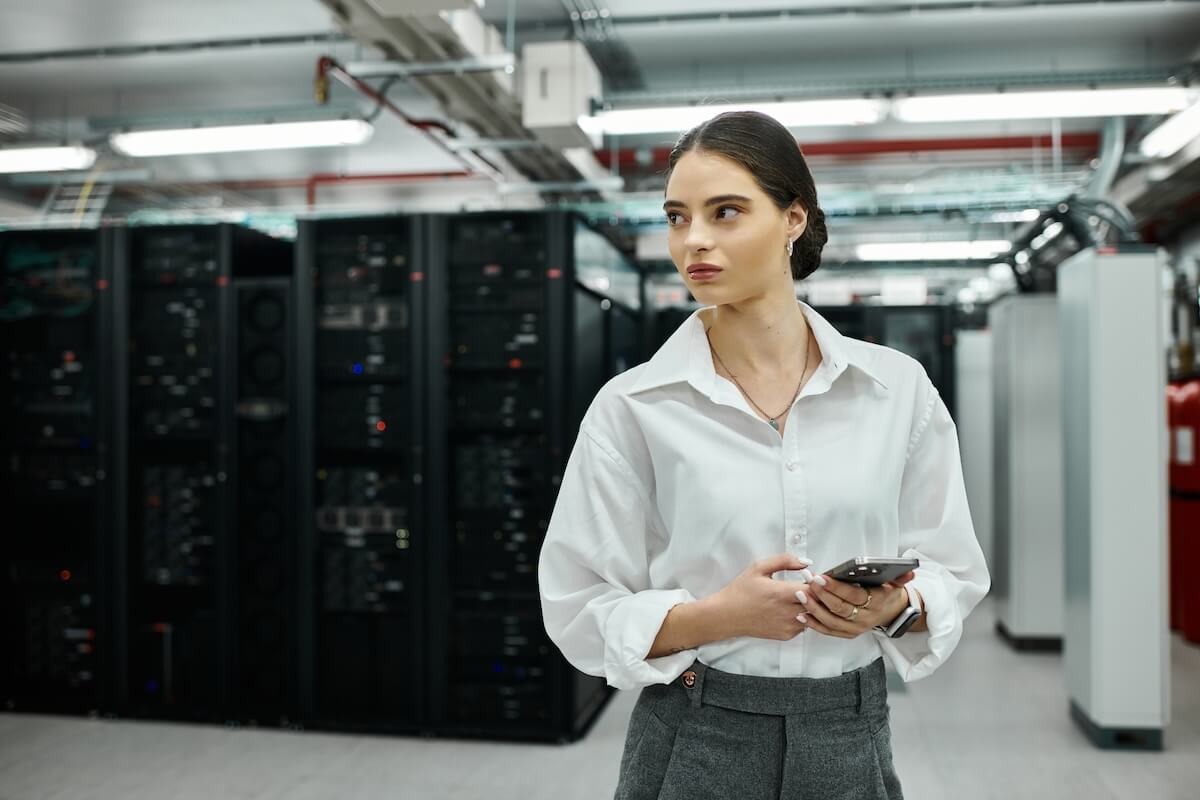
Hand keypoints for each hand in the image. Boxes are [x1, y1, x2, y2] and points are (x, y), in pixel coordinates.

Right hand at [710, 554, 812, 641]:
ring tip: (796, 598)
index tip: (809, 577)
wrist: (727, 615)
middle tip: (806, 586)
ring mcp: (787, 626)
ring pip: (812, 615)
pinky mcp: (786, 635)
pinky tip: (789, 609)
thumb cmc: (741, 591)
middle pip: (816, 603)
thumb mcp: (759, 568)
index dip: (815, 582)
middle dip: (815, 593)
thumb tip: (806, 562)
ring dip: (810, 606)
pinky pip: (804, 625)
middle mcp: (787, 612)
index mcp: (781, 593)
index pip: (814, 589)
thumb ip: (785, 561)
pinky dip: (802, 617)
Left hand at [795, 571, 915, 638]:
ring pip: (831, 621)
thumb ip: (901, 576)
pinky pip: (828, 631)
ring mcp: (856, 628)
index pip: (853, 596)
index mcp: (876, 603)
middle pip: (839, 608)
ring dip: (813, 609)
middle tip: (807, 582)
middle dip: (821, 595)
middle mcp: (865, 618)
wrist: (892, 613)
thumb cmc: (888, 594)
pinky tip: (801, 614)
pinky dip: (814, 624)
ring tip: (800, 595)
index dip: (836, 587)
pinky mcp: (848, 634)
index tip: (821, 577)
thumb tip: (910, 570)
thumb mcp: (896, 583)